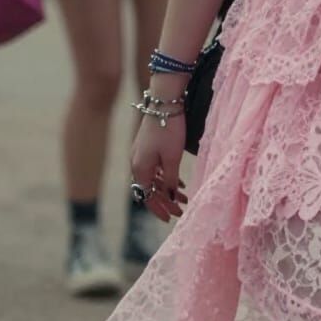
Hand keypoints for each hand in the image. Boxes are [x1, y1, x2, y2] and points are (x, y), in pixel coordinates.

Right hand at [130, 105, 188, 222]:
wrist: (164, 102)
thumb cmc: (169, 130)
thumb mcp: (172, 158)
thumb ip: (170, 180)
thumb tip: (169, 197)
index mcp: (140, 168)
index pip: (148, 197)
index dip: (160, 209)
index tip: (171, 218)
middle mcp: (136, 163)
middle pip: (150, 189)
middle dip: (165, 202)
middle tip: (181, 211)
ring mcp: (140, 154)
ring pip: (153, 179)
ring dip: (167, 189)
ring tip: (184, 198)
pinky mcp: (147, 146)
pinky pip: (155, 168)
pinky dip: (166, 177)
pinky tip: (178, 182)